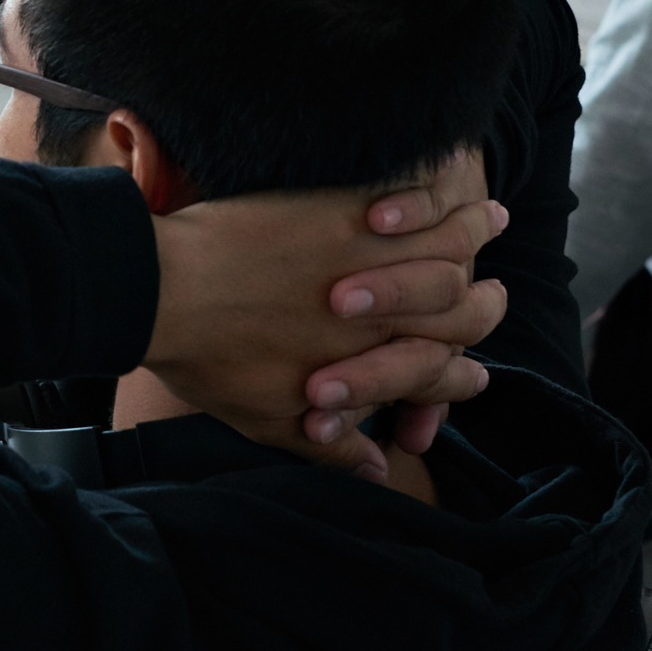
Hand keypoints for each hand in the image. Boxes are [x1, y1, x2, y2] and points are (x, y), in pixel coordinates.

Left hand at [142, 152, 505, 479]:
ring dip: (477, 233)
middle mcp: (382, 315)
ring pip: (451, 246)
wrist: (158, 290)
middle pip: (464, 310)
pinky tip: (449, 178)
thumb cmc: (204, 358)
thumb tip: (377, 472)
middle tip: (493, 291)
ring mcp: (369, 256)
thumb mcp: (266, 418)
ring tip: (493, 217)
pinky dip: (437, 189)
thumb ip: (331, 450)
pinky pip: (413, 194)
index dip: (459, 379)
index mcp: (366, 368)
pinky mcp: (346, 206)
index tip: (470, 375)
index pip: (442, 377)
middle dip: (483, 305)